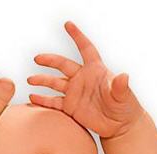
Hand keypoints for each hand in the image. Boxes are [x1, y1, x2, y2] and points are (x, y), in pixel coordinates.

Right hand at [28, 21, 142, 138]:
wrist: (120, 126)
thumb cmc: (125, 107)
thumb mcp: (123, 96)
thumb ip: (120, 86)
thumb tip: (124, 76)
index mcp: (95, 70)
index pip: (86, 49)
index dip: (77, 36)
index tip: (68, 25)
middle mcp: (82, 78)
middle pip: (63, 64)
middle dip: (50, 60)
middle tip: (37, 58)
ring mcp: (75, 92)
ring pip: (55, 82)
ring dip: (42, 80)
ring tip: (30, 80)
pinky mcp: (71, 107)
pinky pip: (54, 102)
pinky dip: (43, 100)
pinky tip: (33, 97)